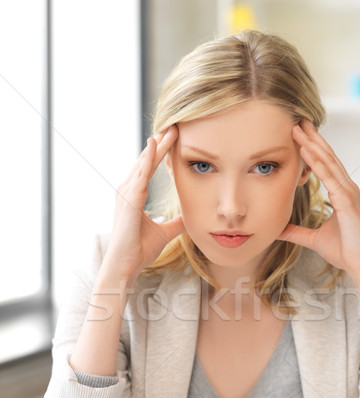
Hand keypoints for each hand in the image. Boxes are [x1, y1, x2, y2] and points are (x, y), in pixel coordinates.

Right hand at [101, 126, 184, 285]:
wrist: (126, 266)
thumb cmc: (139, 250)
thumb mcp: (165, 232)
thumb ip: (176, 222)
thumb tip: (191, 216)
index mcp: (134, 195)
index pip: (149, 168)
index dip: (161, 152)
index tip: (173, 137)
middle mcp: (127, 190)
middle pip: (145, 161)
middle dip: (160, 143)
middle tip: (174, 125)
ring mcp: (126, 195)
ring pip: (143, 164)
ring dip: (156, 146)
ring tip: (169, 130)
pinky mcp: (129, 202)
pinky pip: (140, 176)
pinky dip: (147, 160)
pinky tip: (154, 146)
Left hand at [277, 119, 359, 286]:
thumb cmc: (344, 251)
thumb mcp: (312, 239)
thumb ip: (295, 232)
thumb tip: (277, 229)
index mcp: (341, 193)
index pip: (325, 165)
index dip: (312, 149)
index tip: (299, 134)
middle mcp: (347, 188)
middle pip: (327, 157)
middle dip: (312, 138)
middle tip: (298, 121)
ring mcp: (349, 193)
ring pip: (329, 163)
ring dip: (313, 145)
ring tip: (298, 129)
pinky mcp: (348, 201)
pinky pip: (331, 178)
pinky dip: (319, 164)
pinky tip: (307, 152)